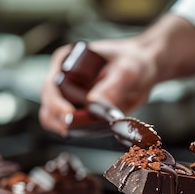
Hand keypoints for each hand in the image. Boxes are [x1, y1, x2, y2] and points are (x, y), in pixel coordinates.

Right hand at [38, 37, 158, 136]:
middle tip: (75, 130)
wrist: (146, 68)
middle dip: (59, 120)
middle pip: (49, 106)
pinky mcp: (79, 111)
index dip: (56, 105)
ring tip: (86, 130)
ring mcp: (69, 97)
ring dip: (66, 128)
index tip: (69, 117)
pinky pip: (71, 126)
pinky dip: (77, 132)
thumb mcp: (125, 71)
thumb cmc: (135, 61)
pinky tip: (93, 131)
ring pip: (56, 119)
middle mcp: (62, 79)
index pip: (51, 87)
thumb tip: (94, 105)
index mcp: (66, 61)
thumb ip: (111, 87)